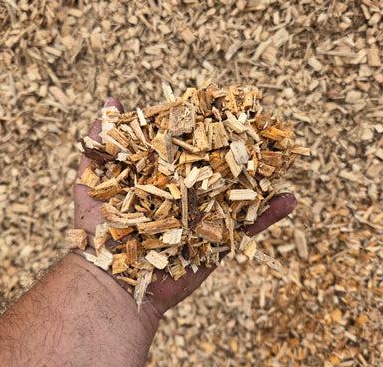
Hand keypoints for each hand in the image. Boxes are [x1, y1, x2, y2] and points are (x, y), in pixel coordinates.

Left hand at [74, 98, 296, 316]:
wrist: (110, 282)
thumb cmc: (98, 230)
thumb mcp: (93, 179)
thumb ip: (102, 142)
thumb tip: (111, 99)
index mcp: (162, 178)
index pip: (188, 147)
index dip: (204, 127)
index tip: (222, 106)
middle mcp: (186, 196)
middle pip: (218, 167)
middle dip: (239, 148)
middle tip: (262, 125)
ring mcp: (204, 219)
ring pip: (238, 194)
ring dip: (261, 176)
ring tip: (283, 155)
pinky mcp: (216, 244)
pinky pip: (246, 228)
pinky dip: (268, 215)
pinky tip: (290, 198)